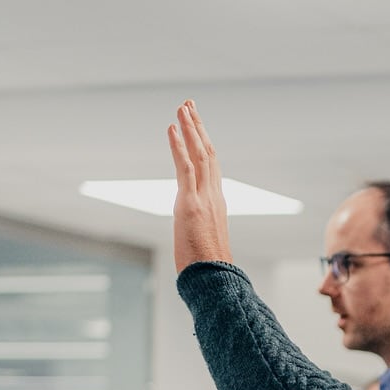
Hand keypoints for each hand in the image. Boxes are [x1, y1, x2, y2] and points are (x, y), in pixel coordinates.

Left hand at [168, 98, 232, 272]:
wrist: (215, 283)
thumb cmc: (210, 273)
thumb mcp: (205, 246)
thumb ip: (200, 235)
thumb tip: (194, 244)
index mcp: (217, 205)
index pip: (211, 168)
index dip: (204, 145)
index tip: (196, 127)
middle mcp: (214, 197)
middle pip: (208, 154)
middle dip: (198, 128)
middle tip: (189, 106)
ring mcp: (204, 199)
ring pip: (200, 154)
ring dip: (190, 128)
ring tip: (182, 107)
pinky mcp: (191, 204)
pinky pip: (186, 167)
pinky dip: (179, 146)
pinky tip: (172, 128)